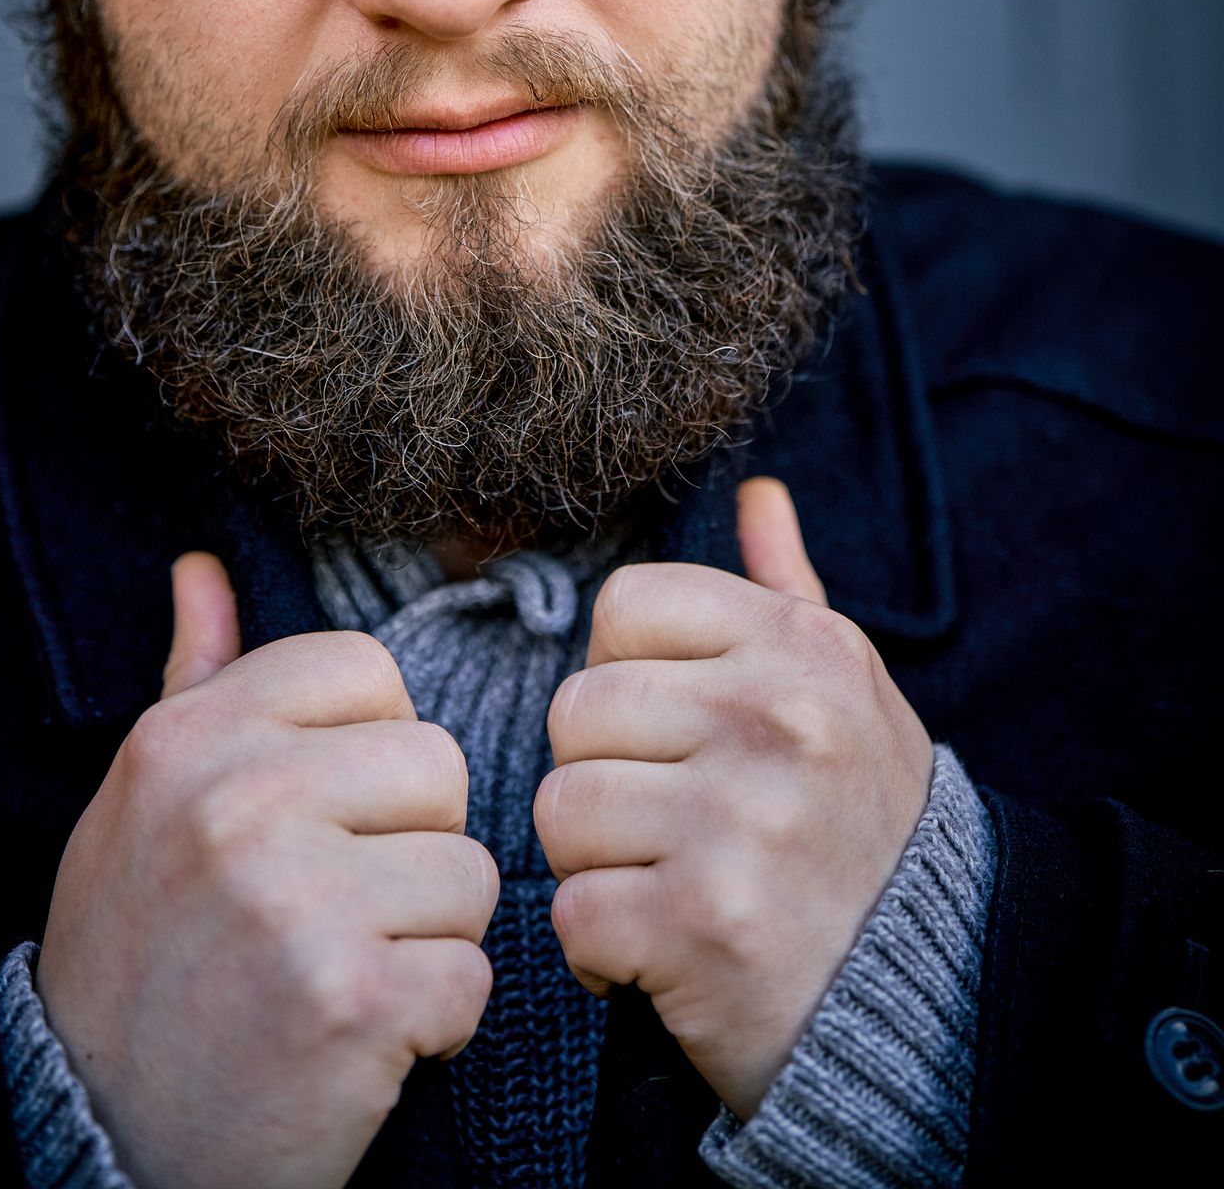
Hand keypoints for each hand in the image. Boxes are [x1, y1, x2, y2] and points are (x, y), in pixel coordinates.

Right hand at [37, 553, 497, 1188]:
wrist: (99, 1137)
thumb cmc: (138, 955)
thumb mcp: (141, 803)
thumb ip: (194, 679)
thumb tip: (201, 567)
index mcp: (189, 739)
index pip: (368, 671)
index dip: (374, 748)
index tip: (327, 817)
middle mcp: (236, 802)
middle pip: (436, 767)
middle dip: (412, 844)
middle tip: (339, 908)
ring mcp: (293, 900)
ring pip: (469, 874)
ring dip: (427, 938)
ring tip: (344, 972)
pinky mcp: (350, 999)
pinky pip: (472, 975)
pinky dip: (435, 1022)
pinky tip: (361, 1036)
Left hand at [534, 478, 933, 1120]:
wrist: (926, 997)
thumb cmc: (857, 827)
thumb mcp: (847, 691)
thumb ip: (786, 589)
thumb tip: (758, 490)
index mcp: (801, 648)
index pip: (623, 606)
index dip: (626, 673)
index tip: (675, 733)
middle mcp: (777, 719)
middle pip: (577, 710)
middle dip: (602, 775)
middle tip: (669, 826)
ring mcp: (741, 821)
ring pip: (562, 807)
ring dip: (595, 864)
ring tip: (665, 884)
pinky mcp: (702, 925)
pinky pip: (572, 910)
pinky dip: (600, 951)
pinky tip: (661, 953)